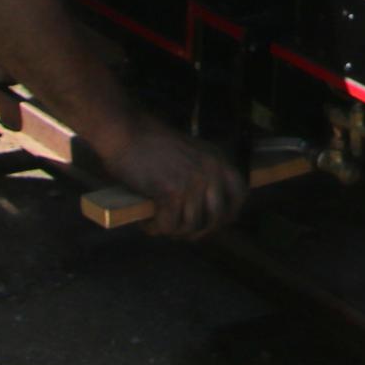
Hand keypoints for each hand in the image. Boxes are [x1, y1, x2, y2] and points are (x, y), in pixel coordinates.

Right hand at [99, 116, 243, 238]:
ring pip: (191, 226)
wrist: (125, 132)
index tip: (213, 224)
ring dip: (173, 230)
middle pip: (217, 218)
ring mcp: (193, 181)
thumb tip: (208, 215)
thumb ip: (202, 175)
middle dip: (198, 231)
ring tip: (158, 223)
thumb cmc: (149, 144)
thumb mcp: (189, 153)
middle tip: (179, 231)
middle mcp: (211, 170)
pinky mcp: (173, 192)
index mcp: (217, 159)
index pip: (240, 194)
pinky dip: (156, 228)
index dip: (228, 215)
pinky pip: (169, 226)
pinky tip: (148, 222)